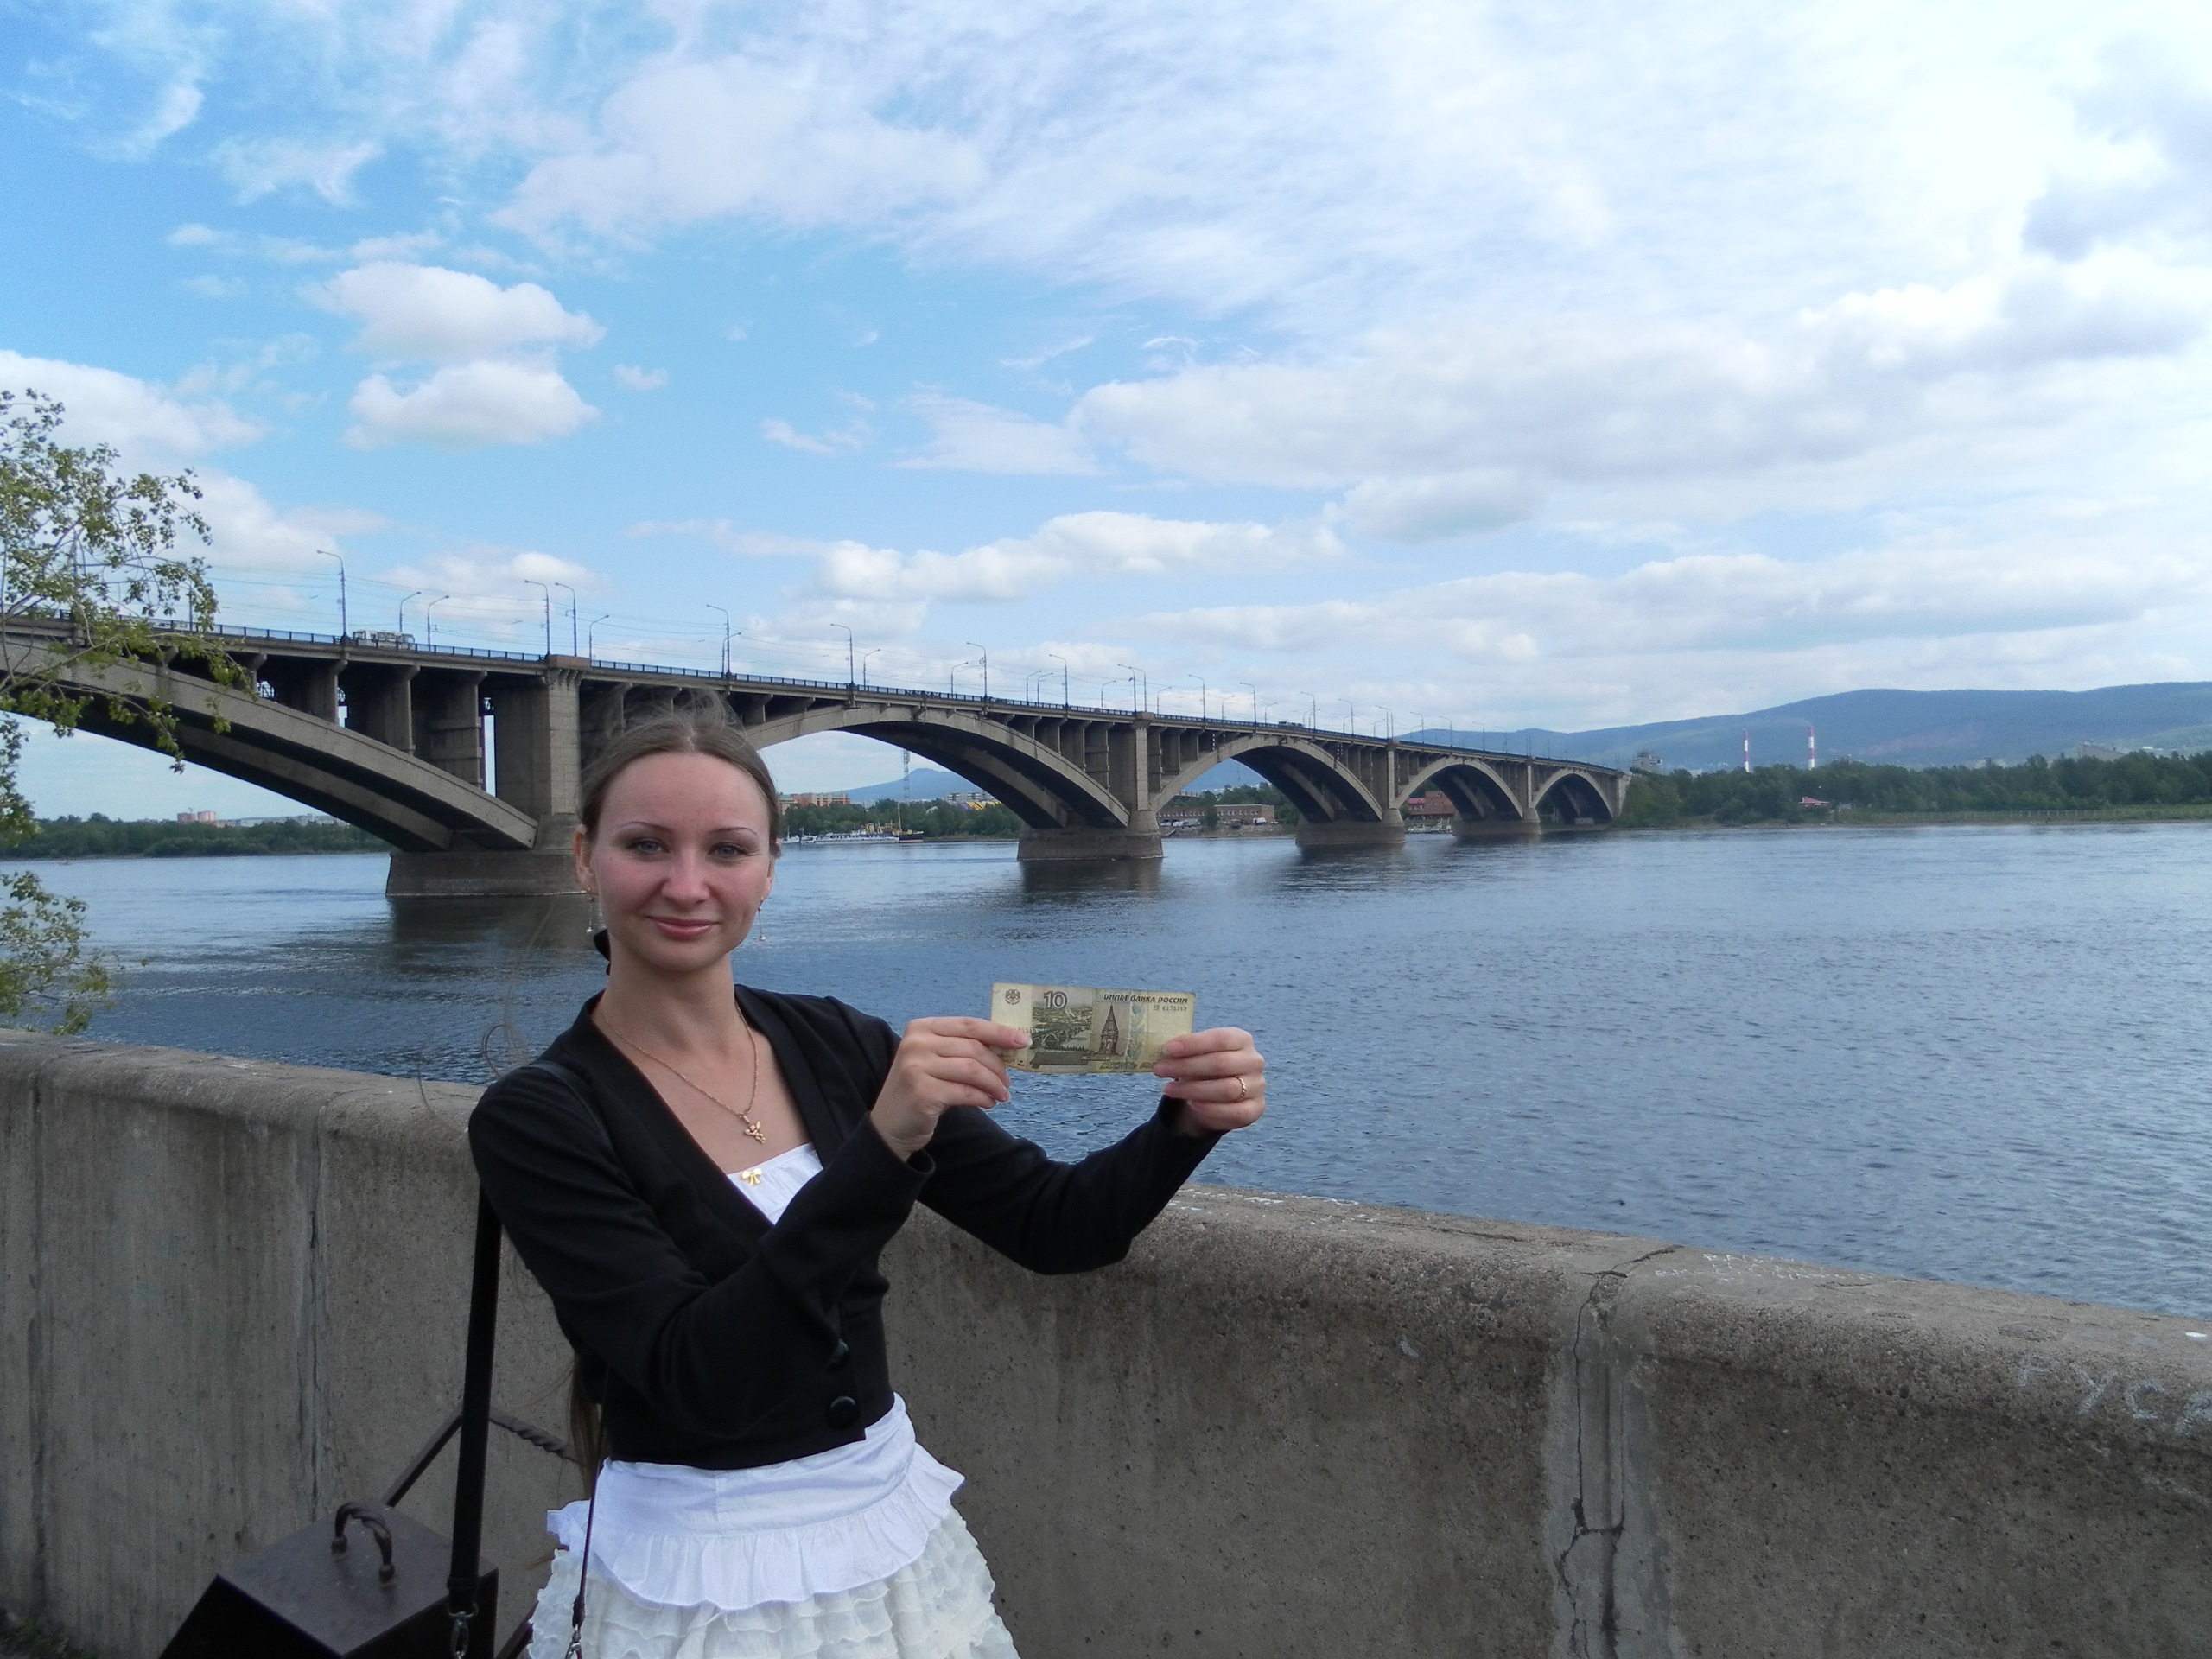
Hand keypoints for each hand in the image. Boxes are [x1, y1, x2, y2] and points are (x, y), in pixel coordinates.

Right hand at [870, 1017, 1028, 1159]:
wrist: (889, 1125)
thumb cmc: (920, 1088)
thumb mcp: (935, 1060)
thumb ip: (962, 1049)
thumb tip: (1007, 1045)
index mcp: (921, 1028)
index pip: (969, 1025)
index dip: (999, 1032)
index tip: (1022, 1041)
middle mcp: (916, 1043)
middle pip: (974, 1048)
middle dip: (998, 1066)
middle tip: (1008, 1083)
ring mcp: (916, 1067)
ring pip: (973, 1070)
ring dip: (994, 1084)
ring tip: (1001, 1095)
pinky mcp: (922, 1093)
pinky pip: (966, 1092)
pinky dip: (983, 1098)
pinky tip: (988, 1103)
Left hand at [1154, 1027, 1264, 1135]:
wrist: (1218, 1096)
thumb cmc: (1205, 1068)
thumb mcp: (1196, 1055)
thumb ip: (1185, 1051)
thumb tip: (1164, 1051)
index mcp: (1242, 1040)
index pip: (1220, 1039)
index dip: (1194, 1043)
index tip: (1168, 1049)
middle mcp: (1254, 1061)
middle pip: (1221, 1063)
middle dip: (1186, 1067)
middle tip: (1160, 1070)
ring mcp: (1258, 1085)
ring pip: (1226, 1089)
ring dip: (1193, 1090)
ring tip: (1168, 1089)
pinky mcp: (1256, 1108)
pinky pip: (1235, 1112)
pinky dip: (1211, 1109)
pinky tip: (1191, 1104)